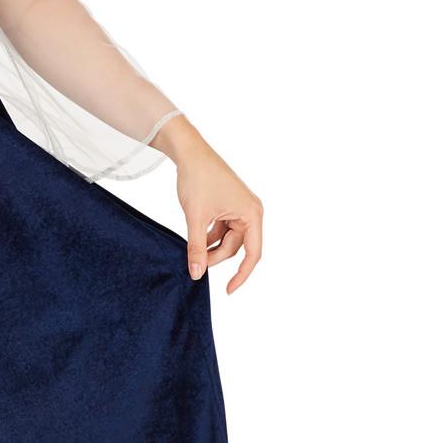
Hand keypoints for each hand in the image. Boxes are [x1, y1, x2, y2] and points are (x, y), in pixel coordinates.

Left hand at [159, 118, 262, 292]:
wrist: (189, 152)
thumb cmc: (197, 179)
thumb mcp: (195, 218)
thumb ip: (197, 248)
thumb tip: (197, 274)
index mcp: (252, 214)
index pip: (253, 254)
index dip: (242, 275)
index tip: (228, 290)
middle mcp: (251, 212)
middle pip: (236, 247)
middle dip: (215, 256)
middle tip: (194, 263)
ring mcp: (240, 208)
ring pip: (228, 239)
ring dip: (211, 247)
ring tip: (192, 249)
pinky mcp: (229, 206)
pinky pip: (222, 229)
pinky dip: (209, 236)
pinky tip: (195, 237)